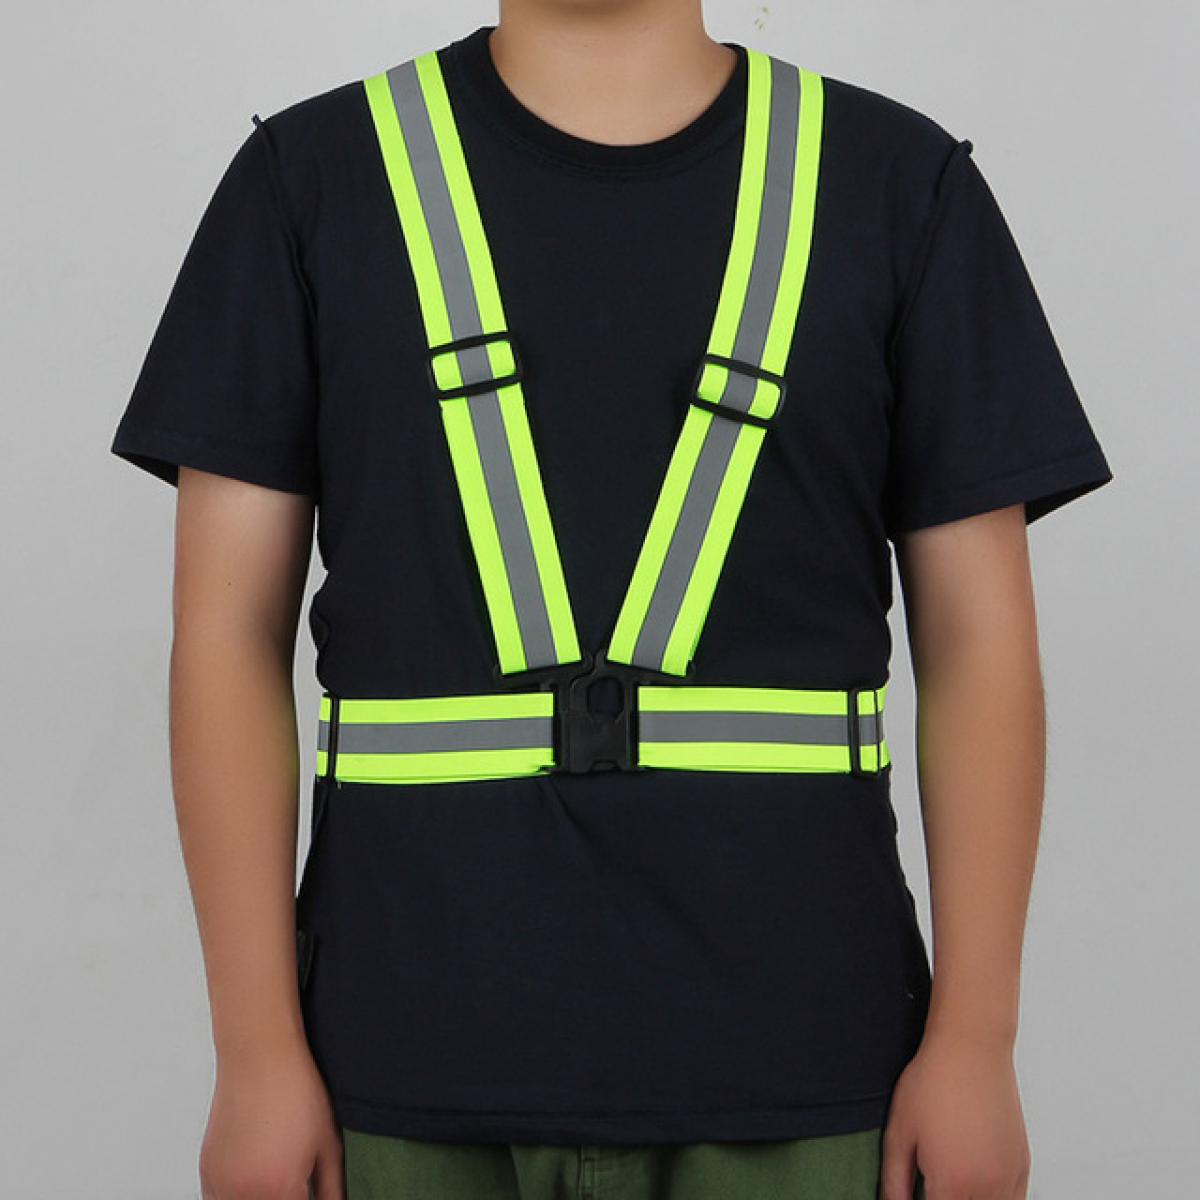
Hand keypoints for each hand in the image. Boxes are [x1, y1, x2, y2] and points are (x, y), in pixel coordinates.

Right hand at [199, 1042, 343, 1199]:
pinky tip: (253, 1181)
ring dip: (259, 1199)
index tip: (309, 1196)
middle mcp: (245, 1193)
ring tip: (275, 1176)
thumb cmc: (294, 1090)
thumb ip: (331, 1188)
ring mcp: (221, 1184)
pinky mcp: (206, 1171)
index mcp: (279, 1190)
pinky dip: (234, 1197)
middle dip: (284, 1199)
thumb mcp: (328, 1142)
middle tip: (296, 1185)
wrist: (259, 1056)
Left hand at [879, 1026, 1029, 1199]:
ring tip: (951, 1183)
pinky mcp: (1023, 1166)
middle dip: (945, 1199)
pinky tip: (974, 1185)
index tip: (915, 1194)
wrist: (971, 1047)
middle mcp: (987, 1187)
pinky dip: (995, 1199)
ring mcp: (1009, 1178)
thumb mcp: (899, 1132)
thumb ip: (894, 1181)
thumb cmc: (935, 1081)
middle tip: (930, 1184)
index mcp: (953, 1184)